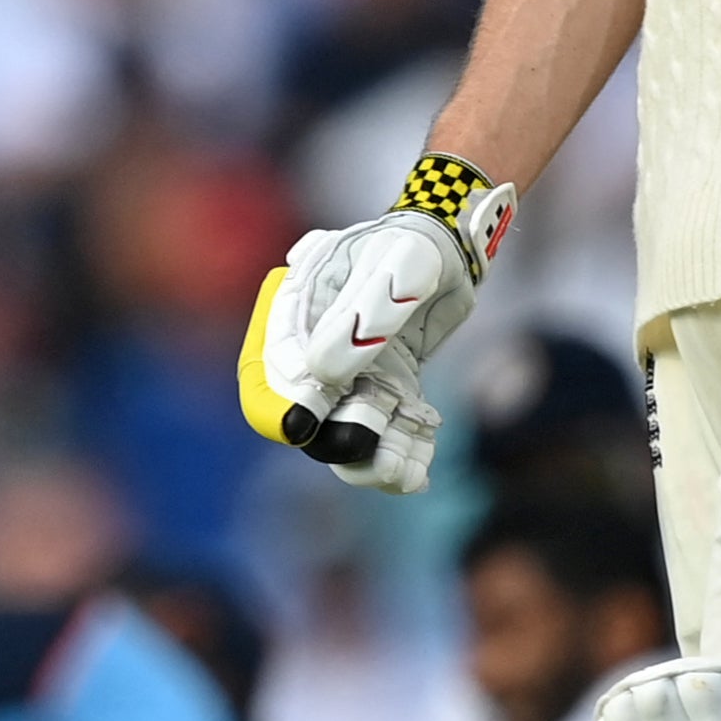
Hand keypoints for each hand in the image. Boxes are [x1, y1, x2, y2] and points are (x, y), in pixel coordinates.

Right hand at [236, 152, 514, 493]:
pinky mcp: (384, 387)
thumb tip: (320, 374)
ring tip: (404, 473)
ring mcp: (350, 373)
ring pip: (347, 429)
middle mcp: (315, 349)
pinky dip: (401, 452)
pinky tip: (421, 468)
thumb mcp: (395, 269)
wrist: (452, 247)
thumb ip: (361, 317)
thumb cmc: (414, 247)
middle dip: (336, 439)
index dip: (280, 403)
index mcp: (295, 313)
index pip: (268, 372)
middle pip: (307, 413)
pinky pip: (385, 431)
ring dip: (370, 457)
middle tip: (373, 454)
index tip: (301, 426)